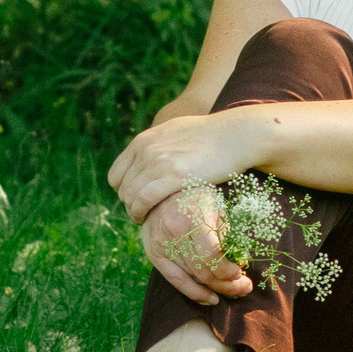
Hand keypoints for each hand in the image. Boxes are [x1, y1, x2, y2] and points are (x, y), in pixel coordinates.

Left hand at [107, 107, 256, 223]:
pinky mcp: (173, 176)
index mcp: (144, 140)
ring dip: (135, 211)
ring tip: (145, 219)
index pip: (116, 174)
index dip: (123, 191)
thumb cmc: (211, 136)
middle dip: (129, 204)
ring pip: (130, 196)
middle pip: (122, 187)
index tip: (136, 200)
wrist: (235, 134)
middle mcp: (146, 149)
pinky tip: (147, 219)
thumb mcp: (175, 132)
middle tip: (143, 213)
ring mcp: (158, 162)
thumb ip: (158, 145)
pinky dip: (140, 213)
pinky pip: (143, 200)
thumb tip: (152, 157)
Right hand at [140, 188, 252, 304]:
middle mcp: (174, 234)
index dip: (228, 270)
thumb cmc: (196, 196)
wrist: (160, 192)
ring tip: (234, 291)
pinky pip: (176, 281)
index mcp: (192, 218)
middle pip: (203, 271)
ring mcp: (162, 246)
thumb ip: (227, 233)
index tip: (241, 273)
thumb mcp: (216, 206)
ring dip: (216, 289)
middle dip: (227, 284)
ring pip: (192, 278)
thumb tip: (240, 261)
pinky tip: (210, 298)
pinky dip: (195, 293)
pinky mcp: (155, 256)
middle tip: (244, 288)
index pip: (211, 255)